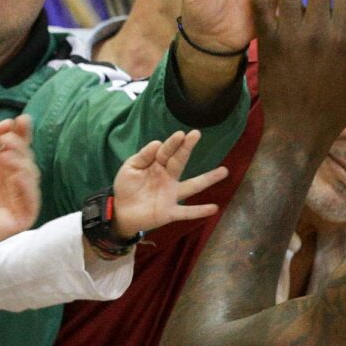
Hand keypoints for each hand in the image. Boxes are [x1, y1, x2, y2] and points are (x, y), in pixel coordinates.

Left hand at [0, 115, 39, 246]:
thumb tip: (9, 123)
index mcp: (1, 165)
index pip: (19, 146)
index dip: (23, 133)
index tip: (22, 120)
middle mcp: (12, 180)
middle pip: (27, 158)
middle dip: (19, 147)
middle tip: (5, 141)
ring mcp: (18, 198)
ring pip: (32, 176)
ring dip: (22, 162)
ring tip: (4, 156)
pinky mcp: (21, 216)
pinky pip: (32, 200)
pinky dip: (27, 186)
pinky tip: (16, 175)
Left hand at [111, 129, 228, 236]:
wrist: (121, 212)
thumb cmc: (127, 188)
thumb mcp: (130, 168)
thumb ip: (143, 156)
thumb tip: (157, 143)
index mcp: (157, 165)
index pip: (166, 152)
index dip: (173, 143)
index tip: (181, 134)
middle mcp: (168, 178)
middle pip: (180, 162)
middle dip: (187, 148)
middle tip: (197, 134)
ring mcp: (171, 195)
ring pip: (192, 186)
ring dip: (208, 179)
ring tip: (224, 171)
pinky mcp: (170, 212)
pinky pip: (187, 212)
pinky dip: (200, 211)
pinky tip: (214, 208)